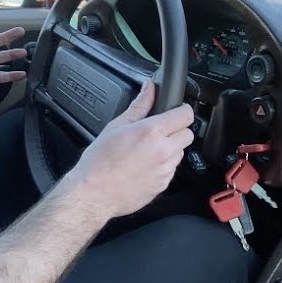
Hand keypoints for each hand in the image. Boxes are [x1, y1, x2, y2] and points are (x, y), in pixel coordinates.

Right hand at [58, 80, 194, 221]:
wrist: (94, 193)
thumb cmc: (99, 162)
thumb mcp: (116, 126)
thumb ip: (139, 105)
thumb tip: (149, 89)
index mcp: (152, 132)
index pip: (186, 115)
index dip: (182, 110)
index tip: (176, 111)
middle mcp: (163, 151)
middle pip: (187, 134)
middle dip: (177, 130)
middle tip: (158, 132)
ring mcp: (165, 170)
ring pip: (181, 153)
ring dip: (171, 149)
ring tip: (147, 151)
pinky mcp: (163, 185)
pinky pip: (172, 170)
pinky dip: (164, 166)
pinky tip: (145, 165)